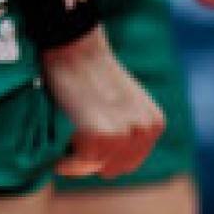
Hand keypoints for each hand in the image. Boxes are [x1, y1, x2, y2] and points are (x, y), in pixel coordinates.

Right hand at [41, 26, 164, 179]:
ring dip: (78, 162)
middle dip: (92, 162)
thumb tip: (104, 159)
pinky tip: (60, 155)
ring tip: (64, 148)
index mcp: (154, 122)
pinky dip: (68, 162)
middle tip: (69, 151)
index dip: (102, 159)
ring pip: (99, 166)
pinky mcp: (101, 133)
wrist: (74, 46)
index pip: (129, 161)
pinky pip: (83, 161)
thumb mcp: (119, 100)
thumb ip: (122, 125)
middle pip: (116, 168)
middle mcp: (146, 129)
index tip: (80, 153)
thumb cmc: (86, 69)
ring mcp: (126, 132)